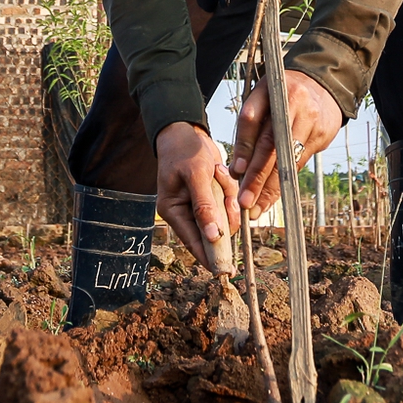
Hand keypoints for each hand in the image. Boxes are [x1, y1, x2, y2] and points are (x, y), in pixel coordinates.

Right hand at [154, 121, 240, 273]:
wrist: (186, 131)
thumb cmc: (184, 150)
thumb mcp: (195, 175)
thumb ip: (204, 206)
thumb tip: (212, 237)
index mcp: (173, 210)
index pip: (193, 241)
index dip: (209, 256)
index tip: (224, 270)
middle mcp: (185, 212)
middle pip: (213, 230)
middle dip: (224, 214)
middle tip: (228, 196)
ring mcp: (199, 205)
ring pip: (224, 216)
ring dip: (227, 197)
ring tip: (218, 173)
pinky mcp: (211, 197)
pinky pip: (228, 202)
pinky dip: (229, 189)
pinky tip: (220, 171)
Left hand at [230, 69, 344, 217]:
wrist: (323, 86)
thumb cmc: (282, 98)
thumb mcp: (263, 99)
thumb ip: (250, 129)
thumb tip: (236, 171)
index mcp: (269, 90)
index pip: (251, 119)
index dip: (243, 147)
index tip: (235, 172)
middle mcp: (291, 103)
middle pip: (270, 144)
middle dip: (256, 176)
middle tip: (244, 201)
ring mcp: (309, 119)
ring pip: (286, 159)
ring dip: (271, 188)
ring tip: (256, 208)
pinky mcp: (322, 134)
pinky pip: (299, 163)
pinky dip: (284, 182)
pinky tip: (273, 197)